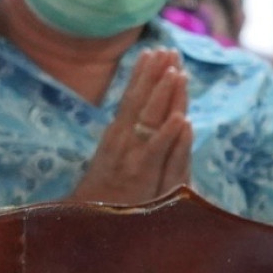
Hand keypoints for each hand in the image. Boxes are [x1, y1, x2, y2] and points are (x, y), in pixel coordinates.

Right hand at [70, 49, 192, 205]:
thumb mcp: (121, 158)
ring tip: (177, 72)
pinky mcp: (141, 174)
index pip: (133, 98)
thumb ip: (133, 138)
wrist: (89, 222)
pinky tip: (183, 118)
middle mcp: (123, 140)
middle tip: (169, 49)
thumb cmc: (109, 191)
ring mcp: (131, 155)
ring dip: (165, 95)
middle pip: (142, 101)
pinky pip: (157, 151)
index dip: (146, 75)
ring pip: (151, 120)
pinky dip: (169, 135)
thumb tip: (147, 115)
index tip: (156, 50)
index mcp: (118, 134)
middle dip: (156, 75)